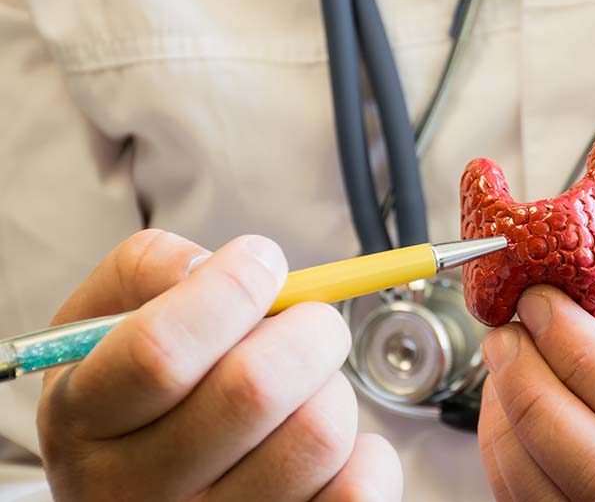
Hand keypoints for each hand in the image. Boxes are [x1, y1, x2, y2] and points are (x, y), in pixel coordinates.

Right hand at [37, 229, 401, 501]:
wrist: (143, 488)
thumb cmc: (139, 393)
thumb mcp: (105, 322)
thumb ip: (151, 270)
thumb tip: (222, 266)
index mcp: (85, 419)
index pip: (161, 350)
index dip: (230, 289)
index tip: (261, 261)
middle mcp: (135, 491)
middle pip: (256, 387)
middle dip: (307, 328)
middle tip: (307, 323)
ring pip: (318, 434)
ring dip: (332, 389)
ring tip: (305, 391)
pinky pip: (359, 488)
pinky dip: (364, 452)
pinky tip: (319, 445)